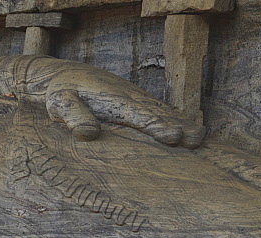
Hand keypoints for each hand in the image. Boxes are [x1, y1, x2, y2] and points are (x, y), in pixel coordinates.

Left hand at [31, 60, 204, 147]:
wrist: (65, 75)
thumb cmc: (61, 92)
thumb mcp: (60, 102)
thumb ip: (73, 116)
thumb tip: (88, 134)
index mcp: (114, 100)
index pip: (139, 115)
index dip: (156, 126)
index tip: (173, 136)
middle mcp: (130, 99)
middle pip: (158, 113)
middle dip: (178, 126)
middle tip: (196, 140)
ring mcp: (136, 100)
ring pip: (163, 112)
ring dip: (182, 124)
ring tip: (200, 138)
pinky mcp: (137, 104)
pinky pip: (159, 112)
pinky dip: (175, 120)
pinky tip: (187, 132)